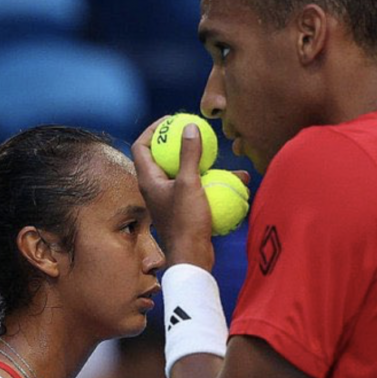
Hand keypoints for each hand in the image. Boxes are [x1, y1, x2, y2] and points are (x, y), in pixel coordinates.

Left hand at [132, 117, 214, 270]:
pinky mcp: (186, 209)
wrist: (193, 258)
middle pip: (162, 157)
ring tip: (219, 153)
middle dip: (178, 142)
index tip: (171, 120)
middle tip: (194, 130)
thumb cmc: (186, 222)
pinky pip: (199, 188)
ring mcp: (171, 199)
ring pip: (185, 173)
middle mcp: (156, 188)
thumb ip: (189, 154)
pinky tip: (235, 179)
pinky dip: (214, 181)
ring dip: (202, 162)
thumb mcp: (189, 183)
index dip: (152, 129)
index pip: (141, 146)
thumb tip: (189, 127)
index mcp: (148, 180)